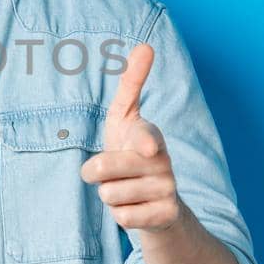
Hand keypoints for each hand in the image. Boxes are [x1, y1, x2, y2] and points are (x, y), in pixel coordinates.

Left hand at [79, 43, 183, 234]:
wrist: (155, 198)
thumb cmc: (130, 151)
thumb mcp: (125, 117)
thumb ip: (132, 83)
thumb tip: (146, 45)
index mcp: (150, 135)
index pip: (144, 137)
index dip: (143, 143)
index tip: (147, 148)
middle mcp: (163, 160)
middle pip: (103, 170)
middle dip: (95, 173)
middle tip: (109, 172)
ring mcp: (168, 189)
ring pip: (108, 196)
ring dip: (109, 196)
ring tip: (125, 189)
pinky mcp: (166, 215)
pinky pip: (122, 218)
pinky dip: (121, 215)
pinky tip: (136, 209)